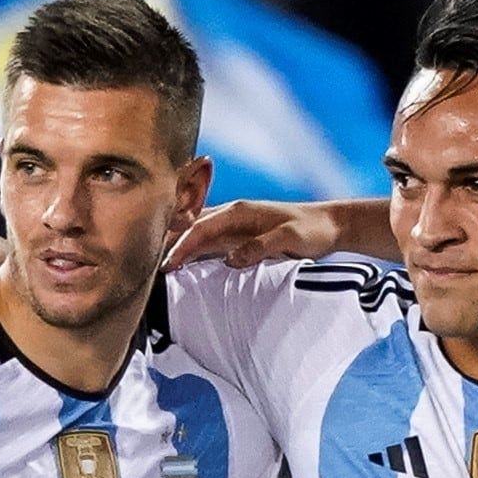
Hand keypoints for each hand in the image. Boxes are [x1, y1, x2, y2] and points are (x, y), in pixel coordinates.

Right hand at [164, 199, 342, 270]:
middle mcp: (233, 214)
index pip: (200, 228)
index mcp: (240, 211)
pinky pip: (210, 242)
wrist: (330, 226)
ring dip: (179, 247)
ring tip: (159, 266)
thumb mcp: (290, 238)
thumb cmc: (312, 230)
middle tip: (148, 265)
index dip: (181, 246)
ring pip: (197, 233)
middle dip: (169, 243)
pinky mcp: (240, 236)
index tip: (167, 265)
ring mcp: (235, 225)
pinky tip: (183, 263)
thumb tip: (232, 259)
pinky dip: (193, 250)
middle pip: (191, 227)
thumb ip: (261, 247)